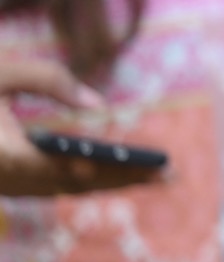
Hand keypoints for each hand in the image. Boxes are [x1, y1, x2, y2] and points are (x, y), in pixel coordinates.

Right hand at [0, 60, 159, 196]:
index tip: (98, 167)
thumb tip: (99, 105)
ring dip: (110, 183)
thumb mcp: (6, 72)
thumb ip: (50, 81)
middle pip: (66, 181)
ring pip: (64, 189)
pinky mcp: (9, 187)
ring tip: (157, 175)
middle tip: (169, 174)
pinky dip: (90, 181)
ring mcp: (5, 187)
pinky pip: (55, 188)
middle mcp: (1, 176)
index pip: (36, 163)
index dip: (69, 166)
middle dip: (117, 177)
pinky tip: (123, 174)